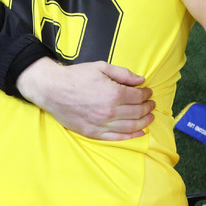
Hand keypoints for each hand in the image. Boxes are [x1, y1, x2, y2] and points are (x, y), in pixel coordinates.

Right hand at [16, 58, 154, 140]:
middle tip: (152, 104)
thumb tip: (141, 80)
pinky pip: (116, 138)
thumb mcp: (101, 67)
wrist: (53, 89)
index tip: (148, 92)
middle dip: (147, 108)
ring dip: (143, 122)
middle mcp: (110, 111)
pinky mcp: (93, 133)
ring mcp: (101, 124)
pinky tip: (139, 133)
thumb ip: (123, 74)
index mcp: (113, 93)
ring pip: (130, 127)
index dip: (146, 94)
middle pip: (137, 112)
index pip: (138, 97)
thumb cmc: (77, 76)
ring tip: (150, 118)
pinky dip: (131, 137)